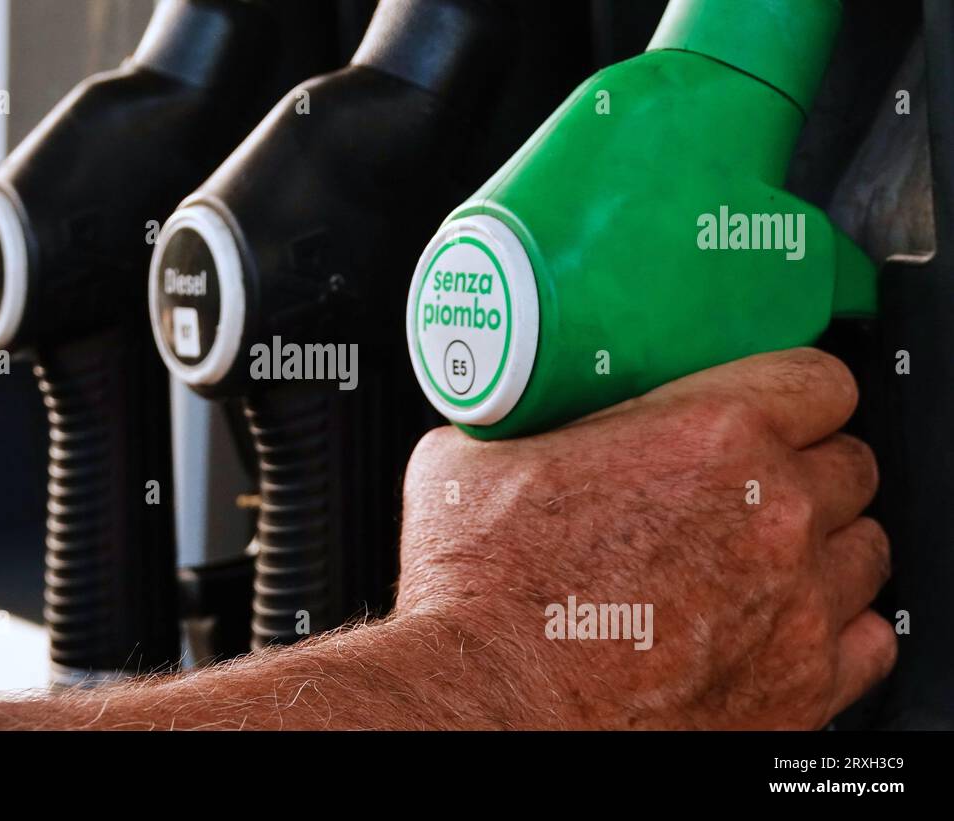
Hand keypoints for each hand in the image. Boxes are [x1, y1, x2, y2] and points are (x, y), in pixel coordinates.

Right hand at [396, 348, 894, 728]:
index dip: (795, 392)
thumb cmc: (480, 597)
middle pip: (849, 465)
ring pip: (864, 550)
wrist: (488, 705)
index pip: (819, 380)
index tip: (772, 409)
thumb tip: (518, 415)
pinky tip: (777, 624)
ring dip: (822, 548)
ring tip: (761, 563)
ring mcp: (797, 606)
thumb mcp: (472, 463)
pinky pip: (868, 640)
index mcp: (710, 438)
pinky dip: (833, 629)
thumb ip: (525, 423)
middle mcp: (774, 516)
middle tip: (746, 490)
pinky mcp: (801, 687)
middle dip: (805, 470)